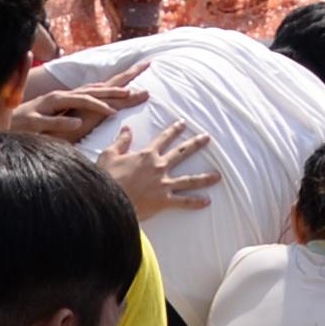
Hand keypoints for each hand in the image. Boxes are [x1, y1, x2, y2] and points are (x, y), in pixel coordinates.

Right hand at [8, 62, 152, 141]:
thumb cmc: (35, 124)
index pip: (100, 88)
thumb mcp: (63, 118)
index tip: (144, 73)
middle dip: (115, 90)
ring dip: (94, 105)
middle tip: (139, 91)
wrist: (2, 126)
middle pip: (92, 92)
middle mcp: (60, 98)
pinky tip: (77, 123)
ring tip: (113, 108)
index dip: (122, 82)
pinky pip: (51, 122)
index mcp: (69, 98)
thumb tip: (107, 108)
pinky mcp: (34, 121)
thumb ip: (82, 112)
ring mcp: (46, 108)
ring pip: (74, 103)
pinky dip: (64, 121)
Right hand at [101, 118, 221, 215]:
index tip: (183, 123)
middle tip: (207, 138)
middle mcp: (159, 167)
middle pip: (182, 153)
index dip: (174, 130)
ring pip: (189, 179)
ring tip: (218, 175)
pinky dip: (196, 202)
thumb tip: (126, 129)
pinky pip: (183, 201)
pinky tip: (207, 201)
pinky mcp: (164, 200)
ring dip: (205, 177)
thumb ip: (120, 141)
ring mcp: (163, 184)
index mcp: (147, 155)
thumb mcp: (109, 155)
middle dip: (196, 144)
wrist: (107, 200)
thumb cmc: (106, 178)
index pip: (164, 138)